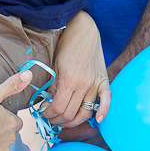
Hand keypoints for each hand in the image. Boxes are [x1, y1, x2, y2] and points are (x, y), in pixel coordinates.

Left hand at [43, 12, 110, 127]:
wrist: (83, 29)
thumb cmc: (66, 45)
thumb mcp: (54, 64)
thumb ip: (53, 85)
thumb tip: (48, 103)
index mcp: (68, 79)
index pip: (58, 107)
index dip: (48, 114)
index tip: (42, 112)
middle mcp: (84, 84)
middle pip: (70, 113)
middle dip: (57, 120)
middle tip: (50, 118)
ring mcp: (95, 83)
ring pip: (86, 112)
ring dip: (73, 121)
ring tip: (63, 120)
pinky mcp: (103, 80)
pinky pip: (106, 99)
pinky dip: (104, 111)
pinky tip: (99, 119)